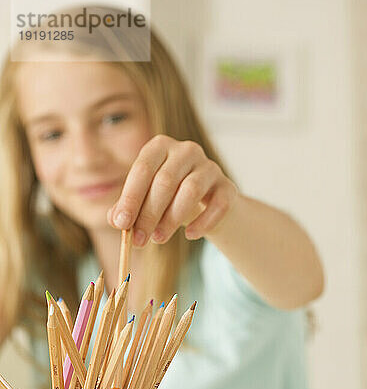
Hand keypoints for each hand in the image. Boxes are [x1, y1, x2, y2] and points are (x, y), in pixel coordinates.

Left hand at [107, 134, 237, 246]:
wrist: (206, 203)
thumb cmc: (168, 198)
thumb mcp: (144, 199)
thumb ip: (127, 207)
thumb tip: (116, 219)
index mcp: (160, 147)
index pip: (142, 169)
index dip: (131, 198)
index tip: (121, 224)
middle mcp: (186, 150)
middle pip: (165, 181)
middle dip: (149, 214)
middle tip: (138, 241)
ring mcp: (210, 167)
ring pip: (192, 190)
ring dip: (173, 219)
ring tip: (159, 239)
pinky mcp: (227, 186)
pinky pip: (218, 204)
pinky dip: (203, 222)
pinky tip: (190, 235)